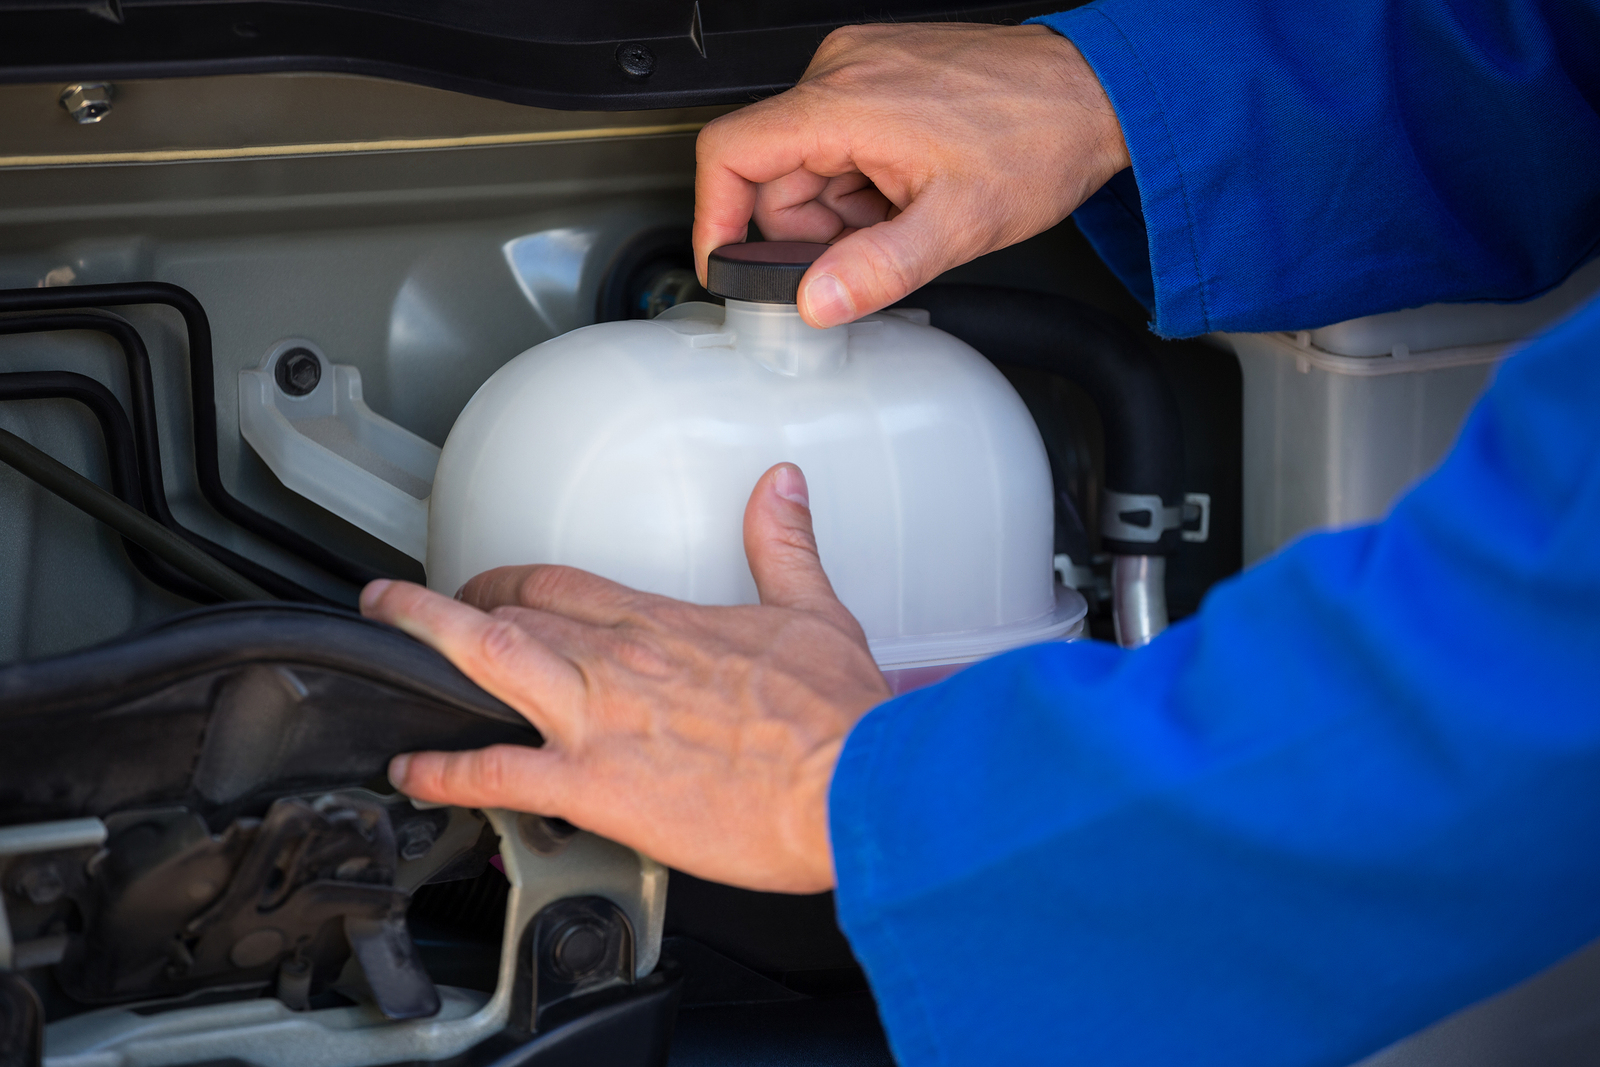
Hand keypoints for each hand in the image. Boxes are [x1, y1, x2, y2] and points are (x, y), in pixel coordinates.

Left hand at [359, 464, 889, 892]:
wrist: (850, 786)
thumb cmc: (837, 716)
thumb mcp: (815, 610)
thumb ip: (783, 544)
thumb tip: (781, 484)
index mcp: (663, 622)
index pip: (562, 582)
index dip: (512, 579)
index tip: (493, 584)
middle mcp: (617, 660)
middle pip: (510, 613)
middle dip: (453, 607)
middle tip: (416, 609)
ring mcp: (596, 721)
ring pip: (485, 661)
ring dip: (423, 641)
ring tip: (380, 633)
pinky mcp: (593, 786)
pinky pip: (495, 772)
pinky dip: (443, 770)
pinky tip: (411, 769)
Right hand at [693, 22, 1128, 327]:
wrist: (1094, 93)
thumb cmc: (1039, 139)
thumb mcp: (959, 225)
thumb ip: (878, 269)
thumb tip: (815, 302)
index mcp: (844, 100)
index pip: (731, 153)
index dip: (716, 217)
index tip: (727, 263)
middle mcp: (842, 70)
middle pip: (774, 171)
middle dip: (812, 229)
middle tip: (873, 249)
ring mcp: (860, 66)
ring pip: (809, 162)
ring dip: (844, 208)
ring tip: (907, 213)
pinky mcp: (879, 72)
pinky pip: (838, 141)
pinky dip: (863, 181)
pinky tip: (911, 189)